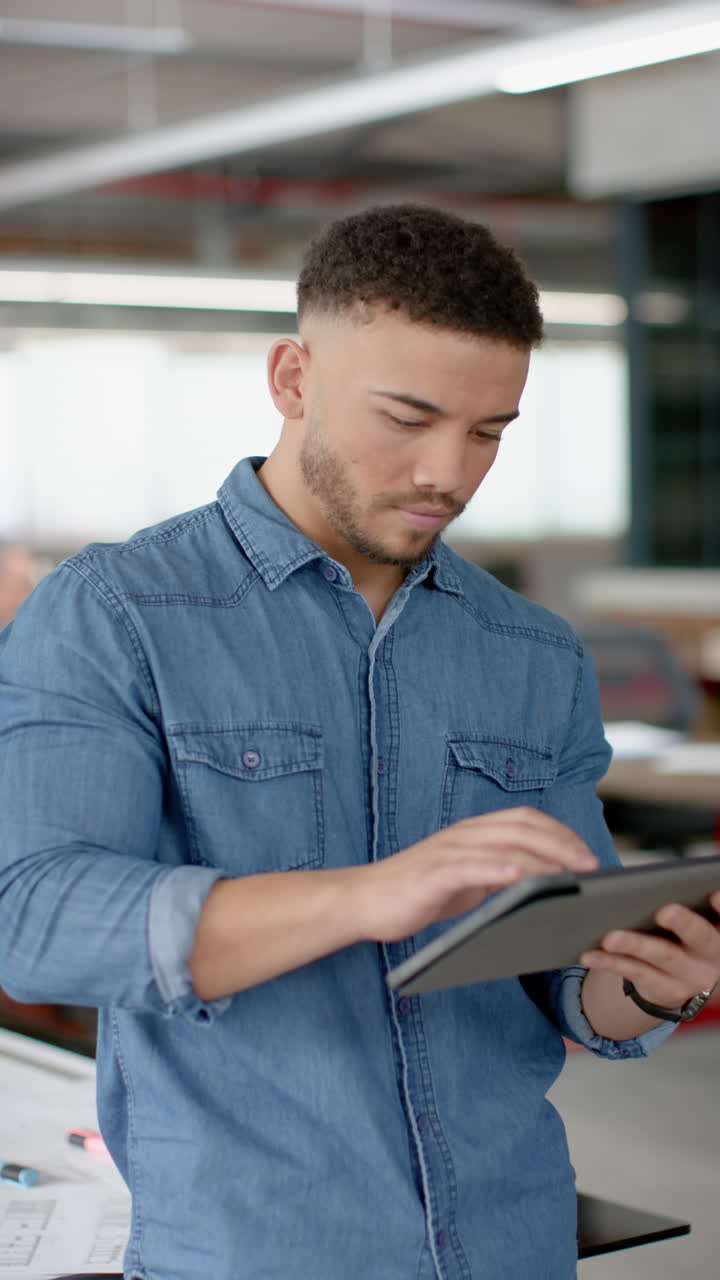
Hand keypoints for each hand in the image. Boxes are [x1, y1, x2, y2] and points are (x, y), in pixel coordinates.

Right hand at [354, 807, 597, 943]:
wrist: (364, 901)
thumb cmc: (418, 893)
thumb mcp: (467, 881)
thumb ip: (498, 875)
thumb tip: (542, 883)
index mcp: (473, 833)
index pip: (525, 820)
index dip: (560, 832)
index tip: (588, 854)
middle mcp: (463, 835)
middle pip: (521, 828)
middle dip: (562, 844)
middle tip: (591, 866)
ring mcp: (446, 852)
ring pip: (502, 844)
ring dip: (541, 858)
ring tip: (569, 874)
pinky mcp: (431, 874)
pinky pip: (469, 866)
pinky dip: (496, 869)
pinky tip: (518, 878)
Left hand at [580, 890, 719, 1009]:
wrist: (680, 979)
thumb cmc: (683, 932)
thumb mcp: (695, 917)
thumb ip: (689, 899)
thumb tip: (659, 876)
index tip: (712, 894)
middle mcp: (713, 955)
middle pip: (701, 937)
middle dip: (684, 923)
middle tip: (664, 911)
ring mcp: (690, 976)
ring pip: (662, 957)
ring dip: (635, 945)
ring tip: (610, 936)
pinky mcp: (664, 989)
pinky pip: (634, 972)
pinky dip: (610, 962)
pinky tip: (589, 953)